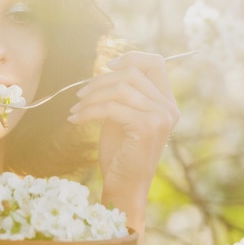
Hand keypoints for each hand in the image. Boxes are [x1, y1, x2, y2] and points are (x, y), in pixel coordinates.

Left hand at [68, 51, 179, 229]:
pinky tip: (76, 119)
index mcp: (166, 103)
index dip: (131, 57)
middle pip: (132, 74)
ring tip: (75, 109)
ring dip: (91, 97)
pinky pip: (112, 108)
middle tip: (79, 95)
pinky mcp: (147, 127)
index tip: (107, 66)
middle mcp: (168, 108)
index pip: (156, 63)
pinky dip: (89, 111)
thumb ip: (121, 95)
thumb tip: (107, 69)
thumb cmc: (120, 154)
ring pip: (120, 89)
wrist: (124, 186)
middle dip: (99, 81)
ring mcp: (161, 117)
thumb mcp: (122, 117)